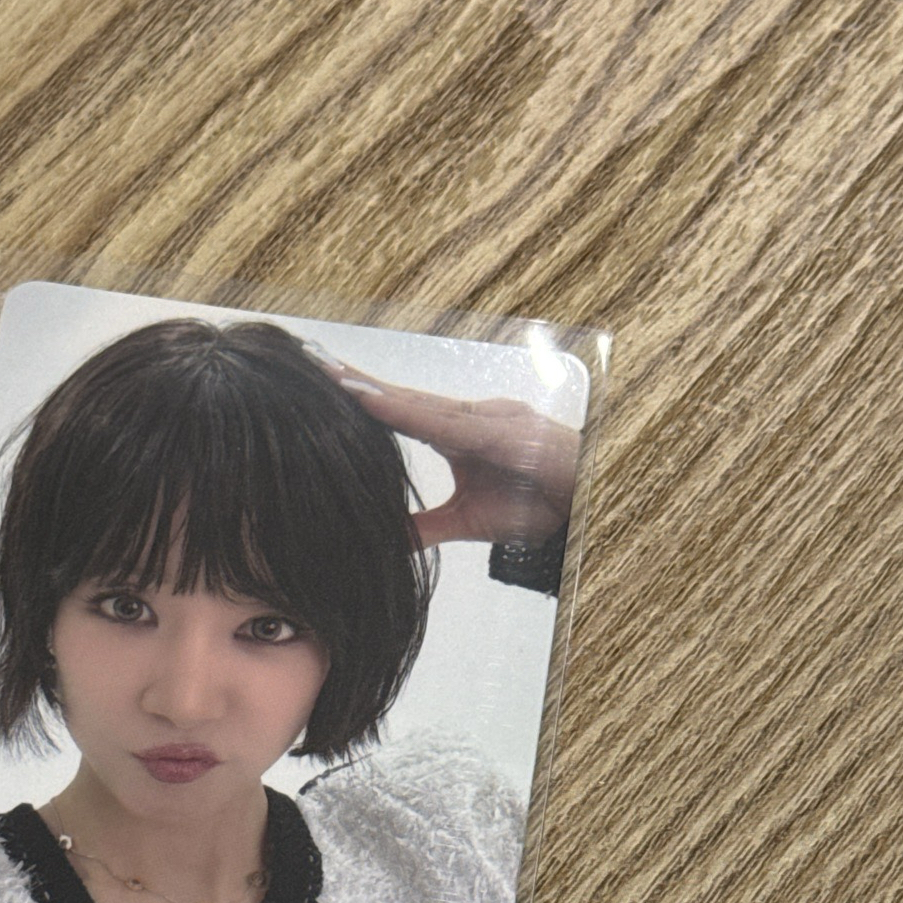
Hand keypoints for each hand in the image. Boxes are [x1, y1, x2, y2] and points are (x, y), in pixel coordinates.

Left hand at [322, 358, 579, 549]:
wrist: (590, 507)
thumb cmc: (540, 506)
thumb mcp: (469, 522)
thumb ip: (428, 527)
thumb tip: (389, 540)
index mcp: (460, 433)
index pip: (401, 410)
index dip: (363, 398)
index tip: (323, 385)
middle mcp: (470, 416)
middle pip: (403, 396)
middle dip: (358, 382)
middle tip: (311, 361)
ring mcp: (486, 418)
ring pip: (417, 401)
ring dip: (372, 390)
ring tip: (329, 375)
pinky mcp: (501, 430)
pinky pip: (444, 418)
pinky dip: (405, 409)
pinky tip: (371, 399)